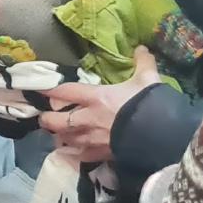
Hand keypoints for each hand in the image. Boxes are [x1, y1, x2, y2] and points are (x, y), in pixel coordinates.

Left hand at [41, 47, 161, 165]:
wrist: (162, 134)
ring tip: (60, 134)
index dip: (50, 90)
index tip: (41, 90)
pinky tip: (76, 152)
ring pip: (66, 139)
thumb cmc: (150, 104)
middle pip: (56, 120)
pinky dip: (77, 153)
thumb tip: (141, 48)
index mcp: (96, 97)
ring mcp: (94, 138)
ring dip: (61, 136)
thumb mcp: (148, 79)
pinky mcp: (103, 153)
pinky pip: (82, 155)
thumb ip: (142, 63)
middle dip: (48, 119)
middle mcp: (89, 118)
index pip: (64, 91)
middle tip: (46, 117)